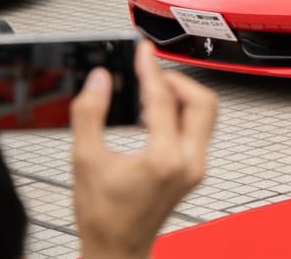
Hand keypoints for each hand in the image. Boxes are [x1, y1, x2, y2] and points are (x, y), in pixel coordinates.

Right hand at [72, 42, 216, 258]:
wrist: (117, 250)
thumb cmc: (103, 217)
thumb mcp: (85, 161)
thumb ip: (90, 114)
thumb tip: (100, 80)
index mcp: (165, 160)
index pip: (163, 100)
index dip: (150, 70)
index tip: (142, 51)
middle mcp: (189, 163)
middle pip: (202, 102)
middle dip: (177, 80)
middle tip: (152, 71)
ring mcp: (196, 168)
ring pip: (205, 115)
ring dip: (183, 95)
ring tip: (152, 89)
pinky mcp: (194, 171)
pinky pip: (198, 129)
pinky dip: (181, 113)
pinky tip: (155, 112)